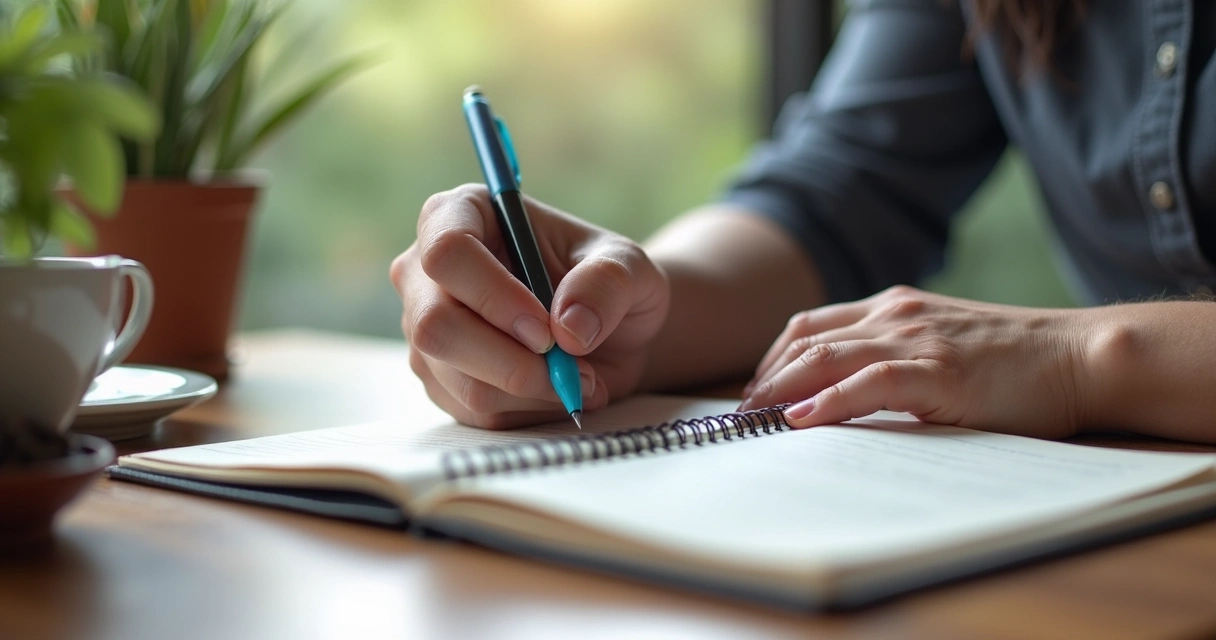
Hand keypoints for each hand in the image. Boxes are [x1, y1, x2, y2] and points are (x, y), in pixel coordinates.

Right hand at [390, 185, 669, 428]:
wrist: (610, 333)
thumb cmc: (608, 284)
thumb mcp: (629, 268)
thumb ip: (608, 283)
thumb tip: (568, 328)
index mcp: (462, 215)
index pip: (447, 252)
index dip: (493, 295)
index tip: (546, 330)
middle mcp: (426, 271)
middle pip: (436, 325)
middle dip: (510, 359)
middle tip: (568, 366)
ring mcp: (424, 328)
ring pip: (456, 378)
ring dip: (530, 390)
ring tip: (581, 377)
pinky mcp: (439, 378)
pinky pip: (472, 410)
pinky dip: (527, 409)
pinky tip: (558, 389)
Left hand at [738, 286, 1091, 438]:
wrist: (1078, 356)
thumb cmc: (1012, 362)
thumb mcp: (939, 348)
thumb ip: (892, 359)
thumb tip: (837, 396)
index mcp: (893, 308)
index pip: (812, 326)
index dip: (774, 358)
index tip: (753, 390)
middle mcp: (896, 315)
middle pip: (806, 340)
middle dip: (765, 377)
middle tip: (740, 412)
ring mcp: (917, 340)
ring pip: (827, 356)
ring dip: (781, 388)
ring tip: (753, 417)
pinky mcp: (940, 372)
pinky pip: (870, 382)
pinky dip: (828, 400)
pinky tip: (802, 419)